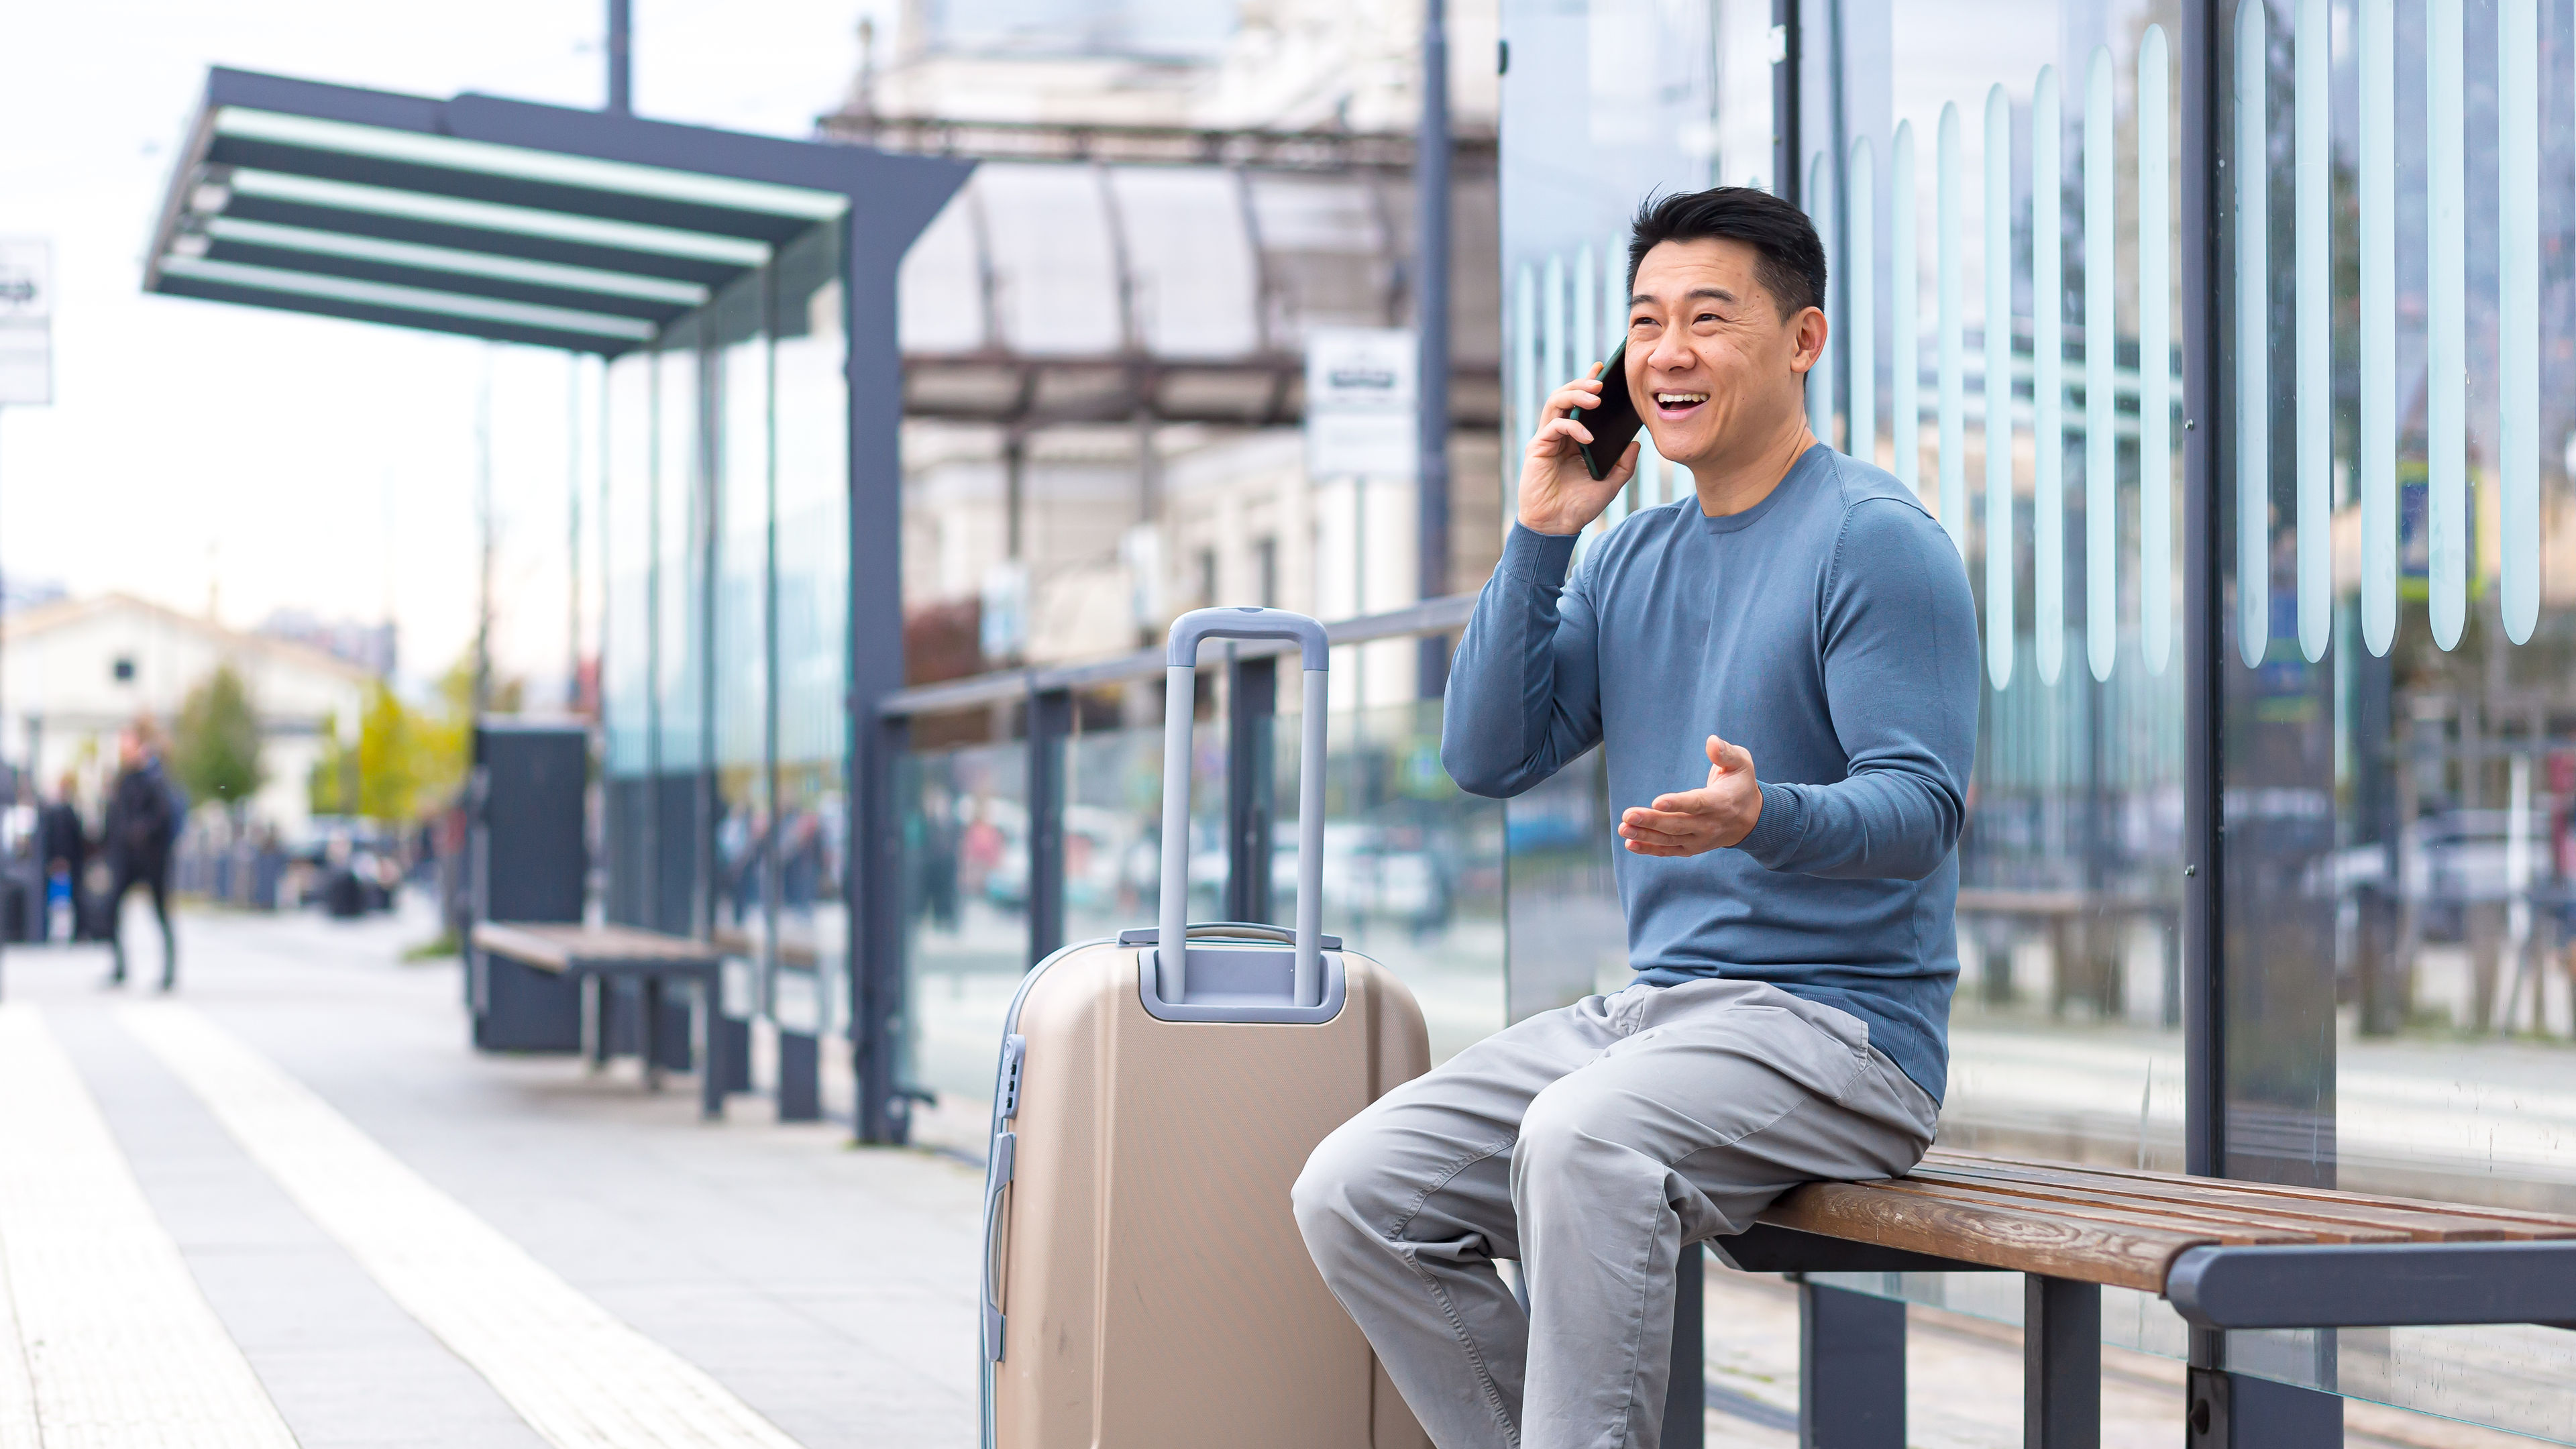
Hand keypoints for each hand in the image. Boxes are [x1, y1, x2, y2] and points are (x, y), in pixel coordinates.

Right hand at [1517, 364, 1637, 535]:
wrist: (1556, 527)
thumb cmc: (1578, 506)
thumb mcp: (1610, 484)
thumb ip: (1624, 464)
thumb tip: (1636, 443)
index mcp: (1574, 438)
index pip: (1580, 402)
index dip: (1589, 382)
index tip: (1603, 367)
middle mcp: (1559, 434)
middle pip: (1566, 395)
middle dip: (1583, 383)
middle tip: (1602, 381)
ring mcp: (1547, 439)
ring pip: (1556, 402)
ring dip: (1576, 394)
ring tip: (1596, 396)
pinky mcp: (1538, 447)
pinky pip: (1554, 426)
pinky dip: (1573, 426)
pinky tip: (1588, 437)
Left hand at [1618, 735, 1761, 856]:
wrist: (1751, 819)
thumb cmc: (1741, 784)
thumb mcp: (1742, 763)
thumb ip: (1726, 752)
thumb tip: (1711, 741)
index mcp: (1720, 802)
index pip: (1697, 804)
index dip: (1677, 803)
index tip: (1657, 801)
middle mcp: (1709, 825)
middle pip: (1677, 825)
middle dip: (1651, 821)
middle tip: (1628, 815)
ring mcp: (1700, 839)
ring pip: (1670, 840)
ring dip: (1645, 835)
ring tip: (1623, 829)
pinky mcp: (1691, 847)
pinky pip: (1669, 851)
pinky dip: (1650, 849)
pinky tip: (1630, 844)